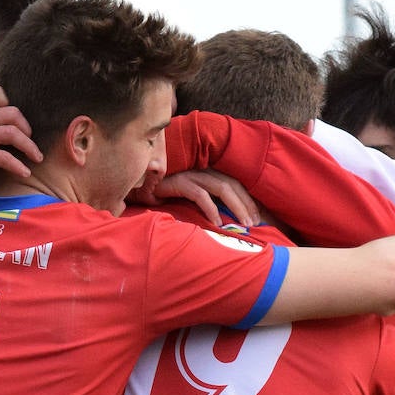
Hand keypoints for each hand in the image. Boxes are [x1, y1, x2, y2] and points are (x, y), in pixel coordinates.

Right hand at [0, 83, 41, 176]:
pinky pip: (5, 157)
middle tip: (30, 140)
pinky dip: (18, 166)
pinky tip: (25, 172)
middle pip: (12, 113)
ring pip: (13, 133)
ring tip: (37, 158)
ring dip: (29, 147)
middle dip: (26, 128)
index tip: (9, 113)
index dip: (5, 98)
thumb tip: (8, 126)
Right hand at [128, 169, 259, 227]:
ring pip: (222, 188)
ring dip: (236, 207)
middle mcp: (203, 169)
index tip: (258, 217)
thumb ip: (205, 202)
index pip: (235, 183)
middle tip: (256, 224)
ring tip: (244, 224)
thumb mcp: (188, 197)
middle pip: (233, 185)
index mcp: (208, 171)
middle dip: (247, 204)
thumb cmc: (163, 195)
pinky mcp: (180, 182)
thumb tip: (224, 220)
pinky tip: (218, 222)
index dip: (248, 198)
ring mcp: (191, 174)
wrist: (136, 187)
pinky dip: (211, 209)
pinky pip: (200, 195)